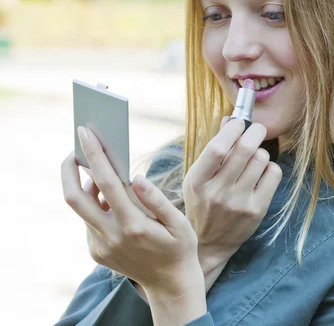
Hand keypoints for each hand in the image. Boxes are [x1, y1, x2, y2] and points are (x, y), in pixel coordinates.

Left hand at [61, 127, 202, 296]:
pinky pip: (90, 222)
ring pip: (82, 209)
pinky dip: (96, 205)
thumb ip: (157, 200)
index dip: (94, 155)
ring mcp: (100, 246)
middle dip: (69, 170)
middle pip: (75, 198)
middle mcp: (111, 236)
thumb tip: (136, 177)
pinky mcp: (96, 252)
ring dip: (87, 188)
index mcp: (133, 225)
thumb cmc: (180, 248)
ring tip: (102, 173)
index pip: (106, 183)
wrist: (170, 285)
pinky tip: (111, 199)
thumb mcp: (179, 224)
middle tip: (73, 151)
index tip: (85, 133)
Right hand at [182, 117, 282, 282]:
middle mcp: (217, 192)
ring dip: (261, 152)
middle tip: (257, 129)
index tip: (240, 121)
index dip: (232, 129)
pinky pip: (273, 174)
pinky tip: (262, 173)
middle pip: (244, 150)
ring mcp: (238, 203)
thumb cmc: (203, 203)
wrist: (209, 244)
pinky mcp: (256, 210)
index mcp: (197, 181)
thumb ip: (213, 149)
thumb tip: (230, 119)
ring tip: (255, 157)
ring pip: (261, 159)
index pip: (217, 148)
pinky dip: (270, 167)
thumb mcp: (198, 177)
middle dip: (255, 132)